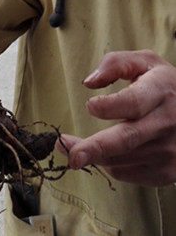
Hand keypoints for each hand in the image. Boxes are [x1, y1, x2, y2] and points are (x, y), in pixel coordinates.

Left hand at [59, 50, 175, 185]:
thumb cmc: (163, 84)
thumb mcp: (145, 61)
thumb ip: (115, 64)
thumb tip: (89, 82)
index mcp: (161, 91)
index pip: (134, 102)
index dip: (110, 106)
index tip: (89, 106)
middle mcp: (167, 123)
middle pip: (128, 138)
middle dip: (97, 147)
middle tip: (72, 155)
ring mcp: (170, 150)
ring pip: (124, 159)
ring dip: (93, 157)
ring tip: (69, 149)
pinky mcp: (168, 171)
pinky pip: (129, 173)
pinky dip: (109, 165)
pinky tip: (100, 153)